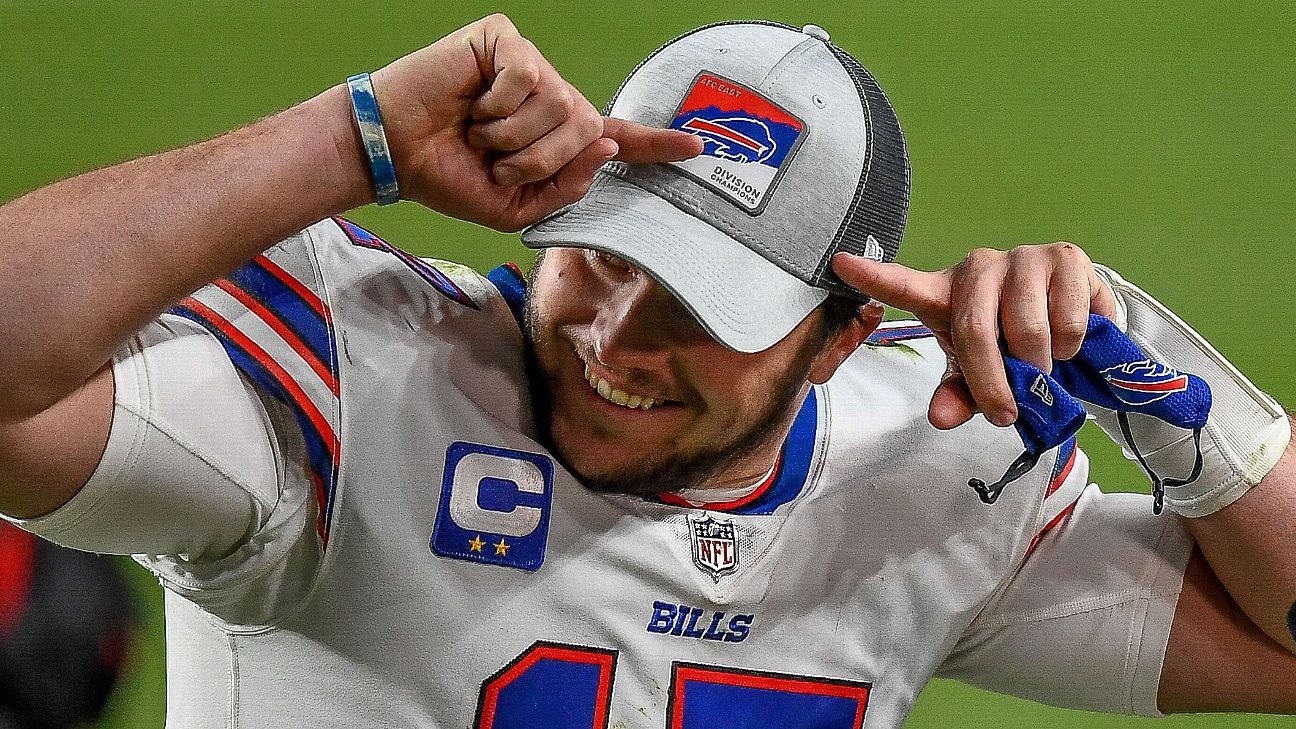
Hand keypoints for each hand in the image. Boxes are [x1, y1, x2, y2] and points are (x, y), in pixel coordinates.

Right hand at [369, 14, 701, 230]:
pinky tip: (472, 103)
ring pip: (561, 106)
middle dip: (540, 159)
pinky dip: (498, 105)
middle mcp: (552, 98)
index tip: (696, 147)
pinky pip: (529, 79)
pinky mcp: (506, 42)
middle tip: (495, 159)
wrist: (396, 154)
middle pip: (588, 129)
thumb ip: (564, 188)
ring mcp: (532, 66)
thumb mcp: (514, 206)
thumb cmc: (449, 176)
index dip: (655, 145)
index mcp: (557, 139)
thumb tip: (606, 143)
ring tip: (478, 132)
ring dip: (513, 136)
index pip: (615, 139)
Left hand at [832, 243, 1117, 429]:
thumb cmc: (1013, 347)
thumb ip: (959, 396)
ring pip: (1028, 331)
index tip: (840, 264)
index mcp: (945, 294)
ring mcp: (1022, 257)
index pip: (902, 284)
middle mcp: (978, 267)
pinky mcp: (1066, 256)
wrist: (1077, 325)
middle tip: (1008, 411)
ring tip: (1043, 366)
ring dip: (1041, 367)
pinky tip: (1068, 341)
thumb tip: (941, 418)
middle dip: (993, 383)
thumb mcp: (979, 375)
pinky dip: (1071, 347)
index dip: (873, 276)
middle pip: (974, 331)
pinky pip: (1068, 320)